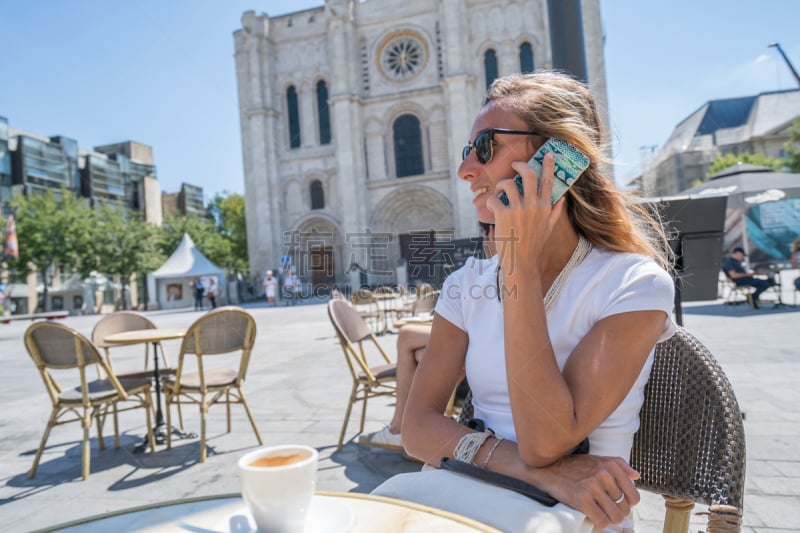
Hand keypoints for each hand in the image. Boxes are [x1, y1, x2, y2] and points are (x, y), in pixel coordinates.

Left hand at [487, 153, 561, 275]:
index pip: (549, 181)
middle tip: (514, 165)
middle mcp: (533, 205)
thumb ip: (554, 212)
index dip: (549, 165)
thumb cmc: (534, 246)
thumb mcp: (548, 229)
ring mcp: (518, 210)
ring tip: (500, 191)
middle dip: (520, 165)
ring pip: (508, 183)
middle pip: (529, 174)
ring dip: (501, 184)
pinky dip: (491, 201)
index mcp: (545, 207)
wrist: (521, 263)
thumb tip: (561, 198)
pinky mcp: (503, 215)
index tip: (549, 154)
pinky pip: (494, 198)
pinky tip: (492, 208)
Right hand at [534, 454, 640, 529]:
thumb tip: (637, 476)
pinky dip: (599, 523)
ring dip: (609, 519)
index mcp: (611, 466)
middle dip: (617, 512)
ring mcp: (593, 486)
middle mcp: (603, 474)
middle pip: (625, 508)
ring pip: (615, 516)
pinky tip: (593, 517)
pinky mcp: (582, 498)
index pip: (634, 495)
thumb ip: (619, 465)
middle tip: (606, 509)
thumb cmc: (575, 466)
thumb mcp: (598, 459)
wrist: (548, 469)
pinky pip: (602, 521)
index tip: (618, 504)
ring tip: (601, 514)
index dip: (628, 504)